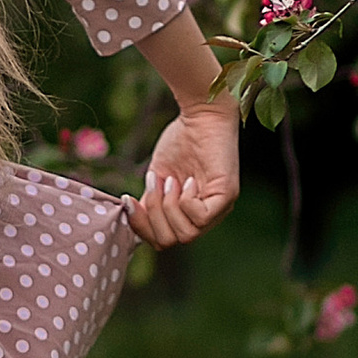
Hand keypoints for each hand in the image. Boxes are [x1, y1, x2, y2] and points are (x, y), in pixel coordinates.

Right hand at [128, 100, 238, 249]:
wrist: (200, 115)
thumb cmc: (180, 142)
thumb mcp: (157, 179)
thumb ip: (149, 204)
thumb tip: (131, 223)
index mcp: (188, 216)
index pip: (162, 242)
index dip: (141, 226)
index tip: (131, 199)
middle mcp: (206, 217)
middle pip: (170, 241)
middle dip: (154, 215)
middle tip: (158, 185)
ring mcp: (219, 208)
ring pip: (185, 235)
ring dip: (170, 207)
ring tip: (173, 181)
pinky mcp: (227, 196)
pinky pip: (200, 218)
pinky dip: (185, 202)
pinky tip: (188, 181)